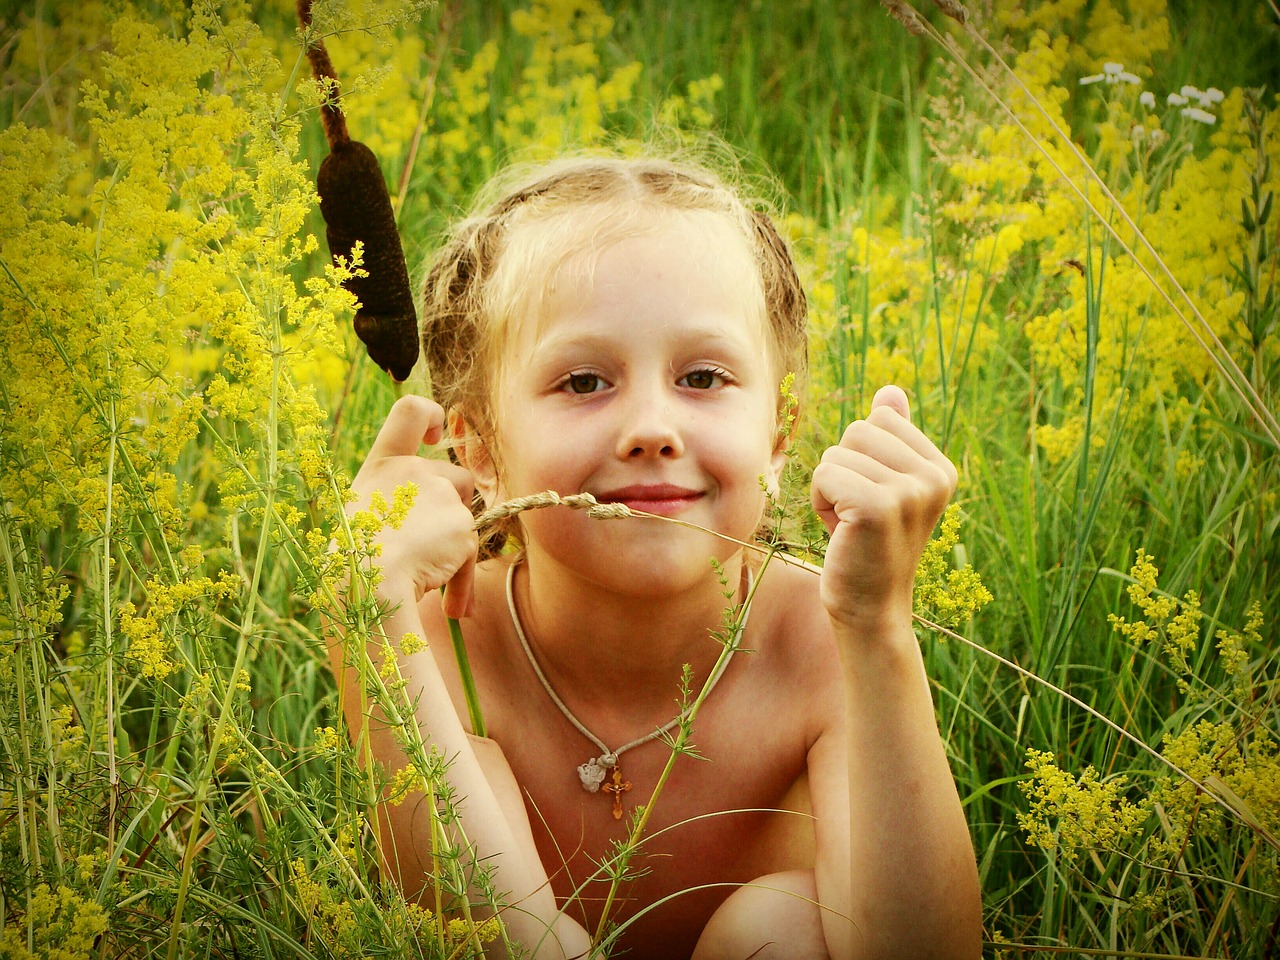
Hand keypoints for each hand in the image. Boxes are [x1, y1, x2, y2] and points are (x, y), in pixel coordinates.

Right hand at [348, 395, 478, 617]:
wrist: (366, 588)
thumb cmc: (355, 565)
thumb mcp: (363, 520)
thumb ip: (394, 505)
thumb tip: (428, 524)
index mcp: (382, 466)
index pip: (410, 412)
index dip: (431, 414)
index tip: (436, 433)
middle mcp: (413, 470)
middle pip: (454, 477)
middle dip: (453, 509)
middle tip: (428, 545)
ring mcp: (440, 493)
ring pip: (465, 515)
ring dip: (457, 544)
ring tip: (432, 577)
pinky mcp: (462, 523)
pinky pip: (471, 550)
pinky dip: (462, 577)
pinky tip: (450, 603)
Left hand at [810, 385, 956, 632]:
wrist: (870, 608)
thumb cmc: (869, 544)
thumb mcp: (885, 486)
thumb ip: (892, 439)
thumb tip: (890, 390)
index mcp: (941, 468)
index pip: (879, 418)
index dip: (860, 456)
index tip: (873, 499)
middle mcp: (934, 477)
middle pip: (856, 430)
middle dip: (842, 469)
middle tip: (858, 515)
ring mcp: (909, 492)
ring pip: (836, 453)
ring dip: (829, 489)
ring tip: (850, 526)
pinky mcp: (877, 507)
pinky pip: (824, 473)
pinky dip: (819, 501)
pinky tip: (839, 531)